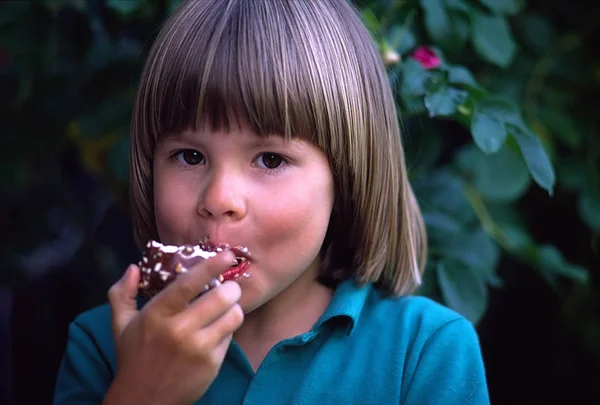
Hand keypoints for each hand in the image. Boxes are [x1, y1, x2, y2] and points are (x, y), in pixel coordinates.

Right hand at [104, 251, 243, 404]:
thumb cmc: (134, 357)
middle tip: (229, 288)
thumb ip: (122, 293)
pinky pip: (231, 336)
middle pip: (221, 297)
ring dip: (234, 308)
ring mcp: (198, 348)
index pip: (189, 283)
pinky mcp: (212, 363)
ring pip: (233, 316)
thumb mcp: (121, 324)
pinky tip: (217, 331)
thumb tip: (133, 268)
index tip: (227, 255)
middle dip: (231, 288)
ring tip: (225, 309)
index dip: (212, 266)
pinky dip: (228, 330)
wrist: (143, 400)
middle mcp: (179, 329)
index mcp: (157, 314)